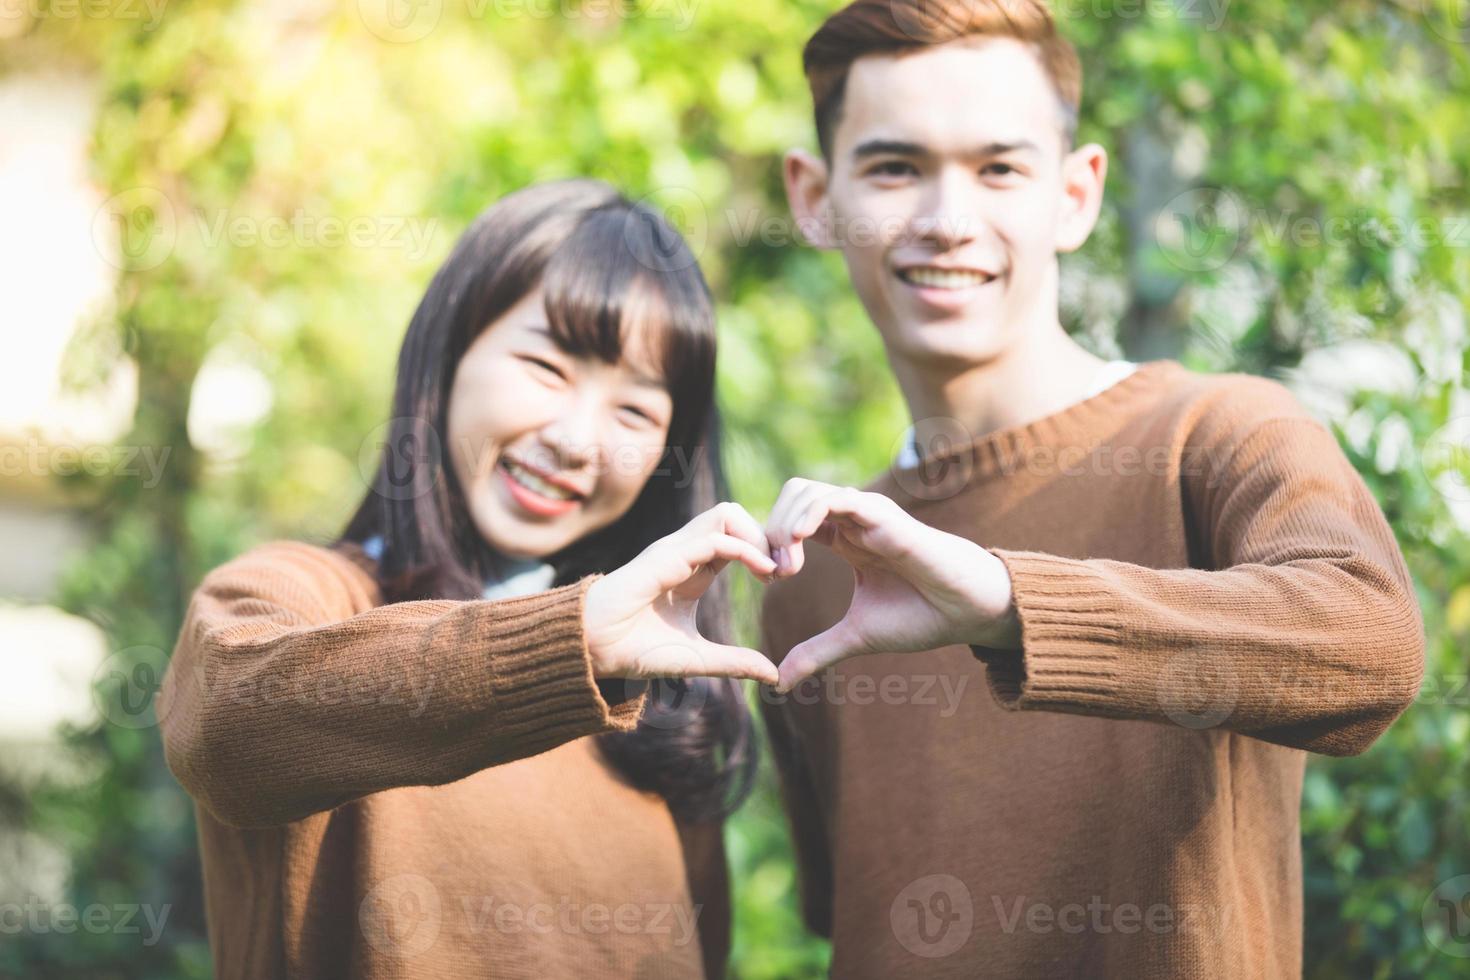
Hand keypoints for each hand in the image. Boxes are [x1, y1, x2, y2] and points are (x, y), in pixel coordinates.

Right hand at [583, 502, 779, 684]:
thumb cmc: (636, 650)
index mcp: (694, 569)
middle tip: (785, 568)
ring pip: (726, 514)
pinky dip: (745, 549)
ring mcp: (675, 550)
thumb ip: (734, 662)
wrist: (593, 650)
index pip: (737, 537)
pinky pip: (715, 538)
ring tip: (773, 569)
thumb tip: (773, 675)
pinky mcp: (666, 557)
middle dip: (766, 534)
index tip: (782, 578)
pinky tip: (762, 573)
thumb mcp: (698, 658)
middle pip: (734, 515)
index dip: (764, 551)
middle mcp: (686, 552)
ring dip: (758, 536)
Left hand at [765, 478, 1019, 691]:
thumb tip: (779, 681)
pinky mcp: (882, 514)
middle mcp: (852, 520)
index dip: (769, 543)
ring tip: (787, 567)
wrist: (966, 612)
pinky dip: (808, 514)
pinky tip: (798, 544)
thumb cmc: (921, 616)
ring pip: (806, 491)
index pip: (791, 519)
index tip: (768, 580)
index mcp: (844, 540)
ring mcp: (866, 513)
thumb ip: (817, 652)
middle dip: (770, 529)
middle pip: (791, 497)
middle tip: (774, 573)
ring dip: (784, 524)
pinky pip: (835, 498)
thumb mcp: (856, 636)